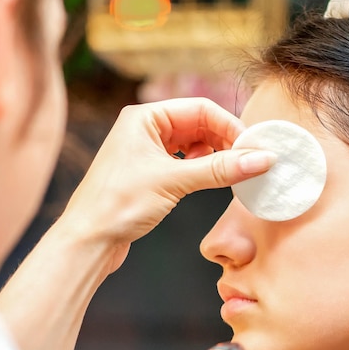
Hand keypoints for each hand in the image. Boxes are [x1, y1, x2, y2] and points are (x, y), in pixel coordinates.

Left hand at [60, 98, 274, 273]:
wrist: (88, 241)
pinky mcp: (149, 172)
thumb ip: (220, 169)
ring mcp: (146, 151)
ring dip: (215, 155)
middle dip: (225, 141)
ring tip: (234, 171)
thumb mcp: (174, 181)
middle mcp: (144, 128)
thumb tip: (261, 159)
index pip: (200, 108)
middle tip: (251, 160)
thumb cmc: (117, 205)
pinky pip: (184, 162)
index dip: (230, 125)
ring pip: (193, 144)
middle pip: (198, 124)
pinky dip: (202, 168)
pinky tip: (212, 178)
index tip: (254, 147)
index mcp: (144, 117)